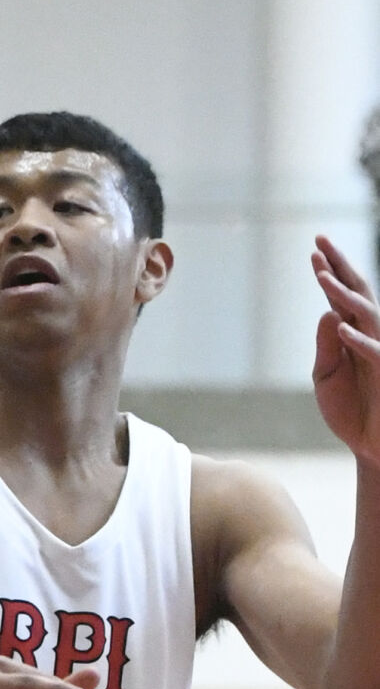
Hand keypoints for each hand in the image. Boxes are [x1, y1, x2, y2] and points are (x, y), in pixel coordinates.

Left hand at [311, 235, 379, 466]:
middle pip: (357, 294)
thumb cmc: (349, 409)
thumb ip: (325, 344)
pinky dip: (358, 340)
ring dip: (343, 295)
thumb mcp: (326, 375)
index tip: (314, 249)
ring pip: (366, 315)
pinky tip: (341, 326)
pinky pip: (375, 352)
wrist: (368, 445)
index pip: (341, 296)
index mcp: (352, 334)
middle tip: (320, 242)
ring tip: (322, 278)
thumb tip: (327, 311)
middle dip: (339, 267)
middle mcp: (369, 336)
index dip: (330, 272)